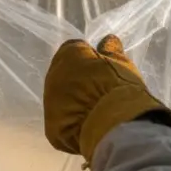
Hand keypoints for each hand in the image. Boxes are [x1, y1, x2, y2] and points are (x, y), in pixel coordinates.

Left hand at [44, 35, 170, 162]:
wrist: (111, 124)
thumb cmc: (118, 88)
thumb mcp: (122, 63)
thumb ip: (111, 50)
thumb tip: (108, 41)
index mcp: (69, 54)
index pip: (74, 50)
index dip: (89, 59)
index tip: (102, 68)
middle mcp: (53, 75)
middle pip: (63, 75)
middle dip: (78, 80)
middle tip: (98, 89)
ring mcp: (49, 103)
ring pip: (60, 99)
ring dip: (72, 102)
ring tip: (93, 110)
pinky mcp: (50, 128)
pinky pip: (61, 121)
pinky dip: (72, 122)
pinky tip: (87, 125)